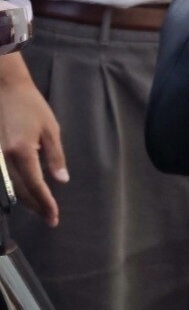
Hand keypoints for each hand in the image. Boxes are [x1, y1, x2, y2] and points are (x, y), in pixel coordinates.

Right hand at [0, 65, 67, 225]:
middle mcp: (6, 159)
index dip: (46, 203)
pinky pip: (6, 177)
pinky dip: (17, 189)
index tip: (54, 217)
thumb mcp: (50, 129)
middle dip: (36, 207)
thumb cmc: (31, 106)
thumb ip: (55, 157)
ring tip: (41, 210)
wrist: (5, 89)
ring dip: (26, 201)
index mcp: (22, 153)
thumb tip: (61, 180)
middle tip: (50, 219)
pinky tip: (27, 192)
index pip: (36, 186)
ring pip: (11, 187)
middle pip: (21, 191)